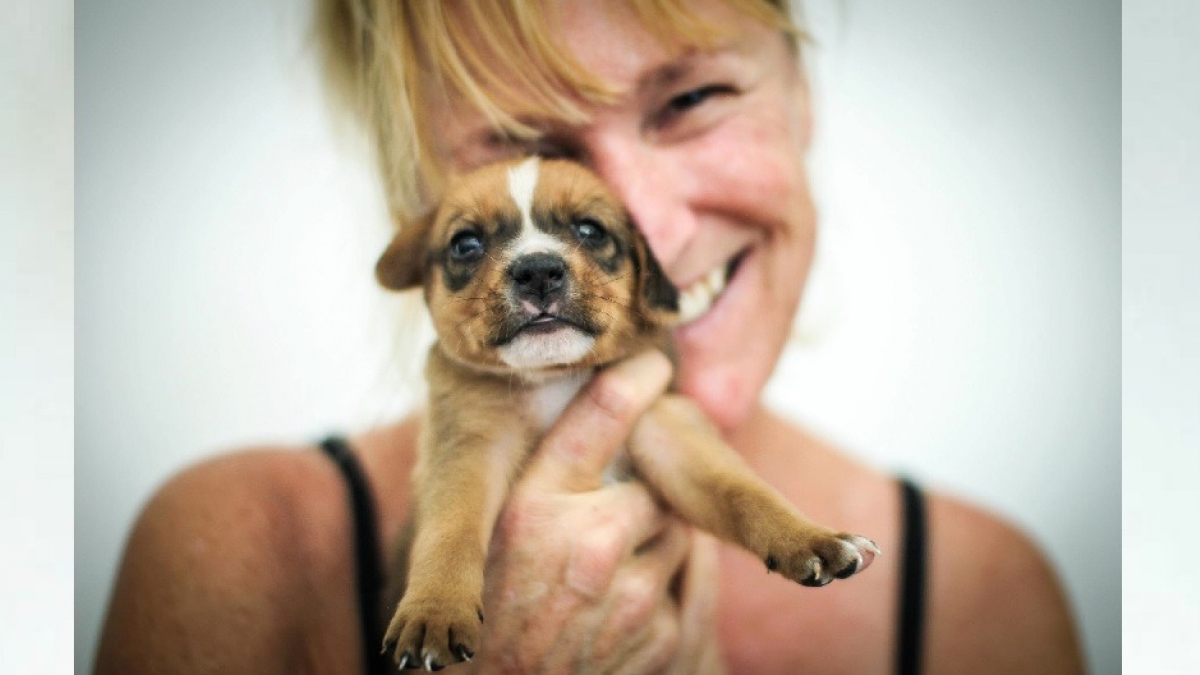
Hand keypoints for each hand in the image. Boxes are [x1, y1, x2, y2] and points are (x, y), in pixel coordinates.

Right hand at [467, 350, 724, 673]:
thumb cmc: (493, 605)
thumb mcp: (496, 527)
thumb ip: (538, 472)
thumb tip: (587, 408)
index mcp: (536, 508)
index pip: (599, 414)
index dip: (633, 378)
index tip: (653, 359)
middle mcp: (587, 543)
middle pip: (654, 485)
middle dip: (637, 502)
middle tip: (598, 532)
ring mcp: (631, 592)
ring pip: (675, 534)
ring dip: (652, 548)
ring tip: (601, 579)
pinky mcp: (662, 632)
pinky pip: (681, 584)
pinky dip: (661, 592)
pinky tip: (615, 612)